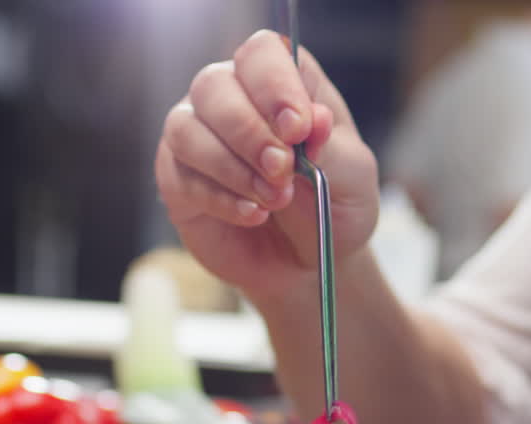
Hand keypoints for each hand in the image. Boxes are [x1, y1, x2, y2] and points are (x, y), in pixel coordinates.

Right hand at [154, 30, 379, 305]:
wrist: (309, 262)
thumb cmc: (332, 207)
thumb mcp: (353, 179)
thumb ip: (334, 148)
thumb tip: (315, 118)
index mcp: (281, 83)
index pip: (262, 53)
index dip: (275, 84)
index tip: (298, 128)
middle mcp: (231, 98)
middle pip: (214, 85)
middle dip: (250, 132)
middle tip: (282, 171)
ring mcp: (198, 137)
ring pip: (186, 129)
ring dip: (233, 168)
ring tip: (274, 200)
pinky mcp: (178, 180)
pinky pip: (182, 177)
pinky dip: (222, 199)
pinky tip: (253, 216)